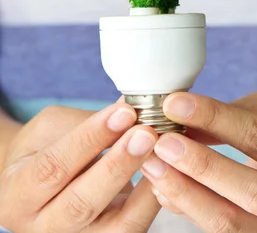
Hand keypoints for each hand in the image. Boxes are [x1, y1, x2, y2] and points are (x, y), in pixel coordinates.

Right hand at [0, 103, 160, 232]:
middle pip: (82, 203)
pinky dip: (156, 199)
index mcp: (18, 195)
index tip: (124, 112)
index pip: (53, 167)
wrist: (48, 184)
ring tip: (163, 150)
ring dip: (145, 184)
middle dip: (119, 165)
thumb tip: (135, 105)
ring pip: (118, 224)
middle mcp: (44, 228)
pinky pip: (137, 226)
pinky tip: (170, 170)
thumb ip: (88, 121)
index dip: (90, 138)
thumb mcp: (53, 129)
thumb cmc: (48, 150)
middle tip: (147, 132)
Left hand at [140, 91, 256, 232]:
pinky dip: (187, 209)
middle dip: (203, 165)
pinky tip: (163, 188)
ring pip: (230, 222)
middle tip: (163, 142)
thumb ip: (234, 116)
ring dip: (186, 193)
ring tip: (153, 166)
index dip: (217, 118)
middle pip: (253, 190)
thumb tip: (182, 121)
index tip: (176, 103)